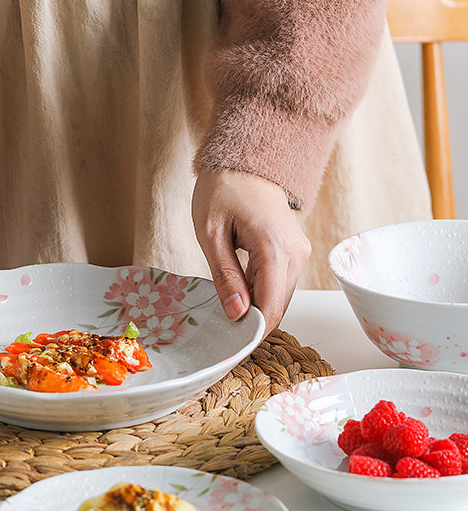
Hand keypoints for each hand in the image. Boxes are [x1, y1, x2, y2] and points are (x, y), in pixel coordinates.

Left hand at [192, 168, 310, 335]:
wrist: (245, 163)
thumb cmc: (222, 191)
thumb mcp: (211, 235)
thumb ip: (224, 276)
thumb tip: (237, 315)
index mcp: (275, 249)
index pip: (270, 308)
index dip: (251, 333)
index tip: (228, 348)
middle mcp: (296, 254)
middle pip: (277, 307)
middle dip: (252, 324)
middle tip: (220, 335)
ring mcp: (299, 253)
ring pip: (279, 299)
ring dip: (255, 310)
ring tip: (225, 310)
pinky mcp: (295, 253)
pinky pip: (278, 285)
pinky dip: (259, 295)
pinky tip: (237, 293)